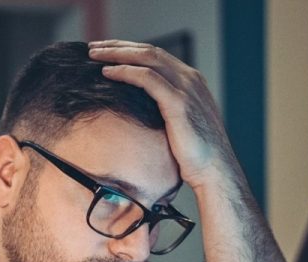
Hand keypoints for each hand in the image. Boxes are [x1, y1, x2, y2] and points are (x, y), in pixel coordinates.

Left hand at [87, 39, 246, 193]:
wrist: (214, 170)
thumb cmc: (194, 153)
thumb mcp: (179, 123)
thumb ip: (164, 109)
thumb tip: (139, 110)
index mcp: (190, 80)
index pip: (155, 55)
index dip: (128, 49)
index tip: (105, 50)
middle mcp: (189, 78)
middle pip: (149, 51)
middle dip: (118, 46)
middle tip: (93, 47)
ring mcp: (186, 88)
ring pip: (147, 58)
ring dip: (117, 54)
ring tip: (93, 55)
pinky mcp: (178, 102)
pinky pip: (147, 78)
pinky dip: (125, 72)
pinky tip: (107, 72)